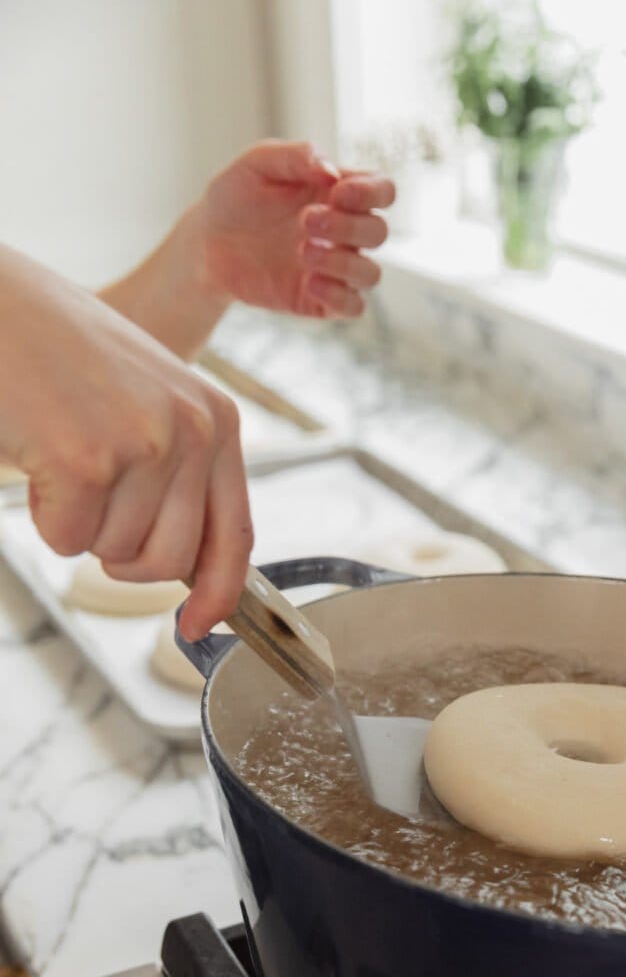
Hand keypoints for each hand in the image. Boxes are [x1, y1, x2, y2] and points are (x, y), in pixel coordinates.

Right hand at [0, 246, 251, 640]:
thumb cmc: (61, 351)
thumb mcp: (149, 402)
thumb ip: (182, 473)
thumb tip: (192, 566)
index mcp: (217, 419)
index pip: (235, 534)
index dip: (219, 594)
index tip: (198, 625)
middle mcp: (192, 431)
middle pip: (169, 560)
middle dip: (122, 553)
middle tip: (89, 501)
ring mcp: (142, 445)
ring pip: (114, 552)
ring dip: (78, 524)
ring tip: (62, 456)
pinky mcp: (86, 461)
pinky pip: (69, 541)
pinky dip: (45, 516)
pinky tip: (38, 457)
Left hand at [195, 140, 394, 318]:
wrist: (207, 243)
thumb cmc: (236, 196)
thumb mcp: (258, 163)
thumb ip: (295, 156)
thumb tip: (332, 171)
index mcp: (339, 193)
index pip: (382, 191)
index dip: (372, 192)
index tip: (337, 192)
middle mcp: (344, 232)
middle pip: (379, 232)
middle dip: (348, 226)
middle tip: (304, 221)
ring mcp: (335, 268)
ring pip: (371, 273)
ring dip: (343, 262)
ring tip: (302, 251)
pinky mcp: (321, 300)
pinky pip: (354, 307)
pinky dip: (339, 296)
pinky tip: (308, 282)